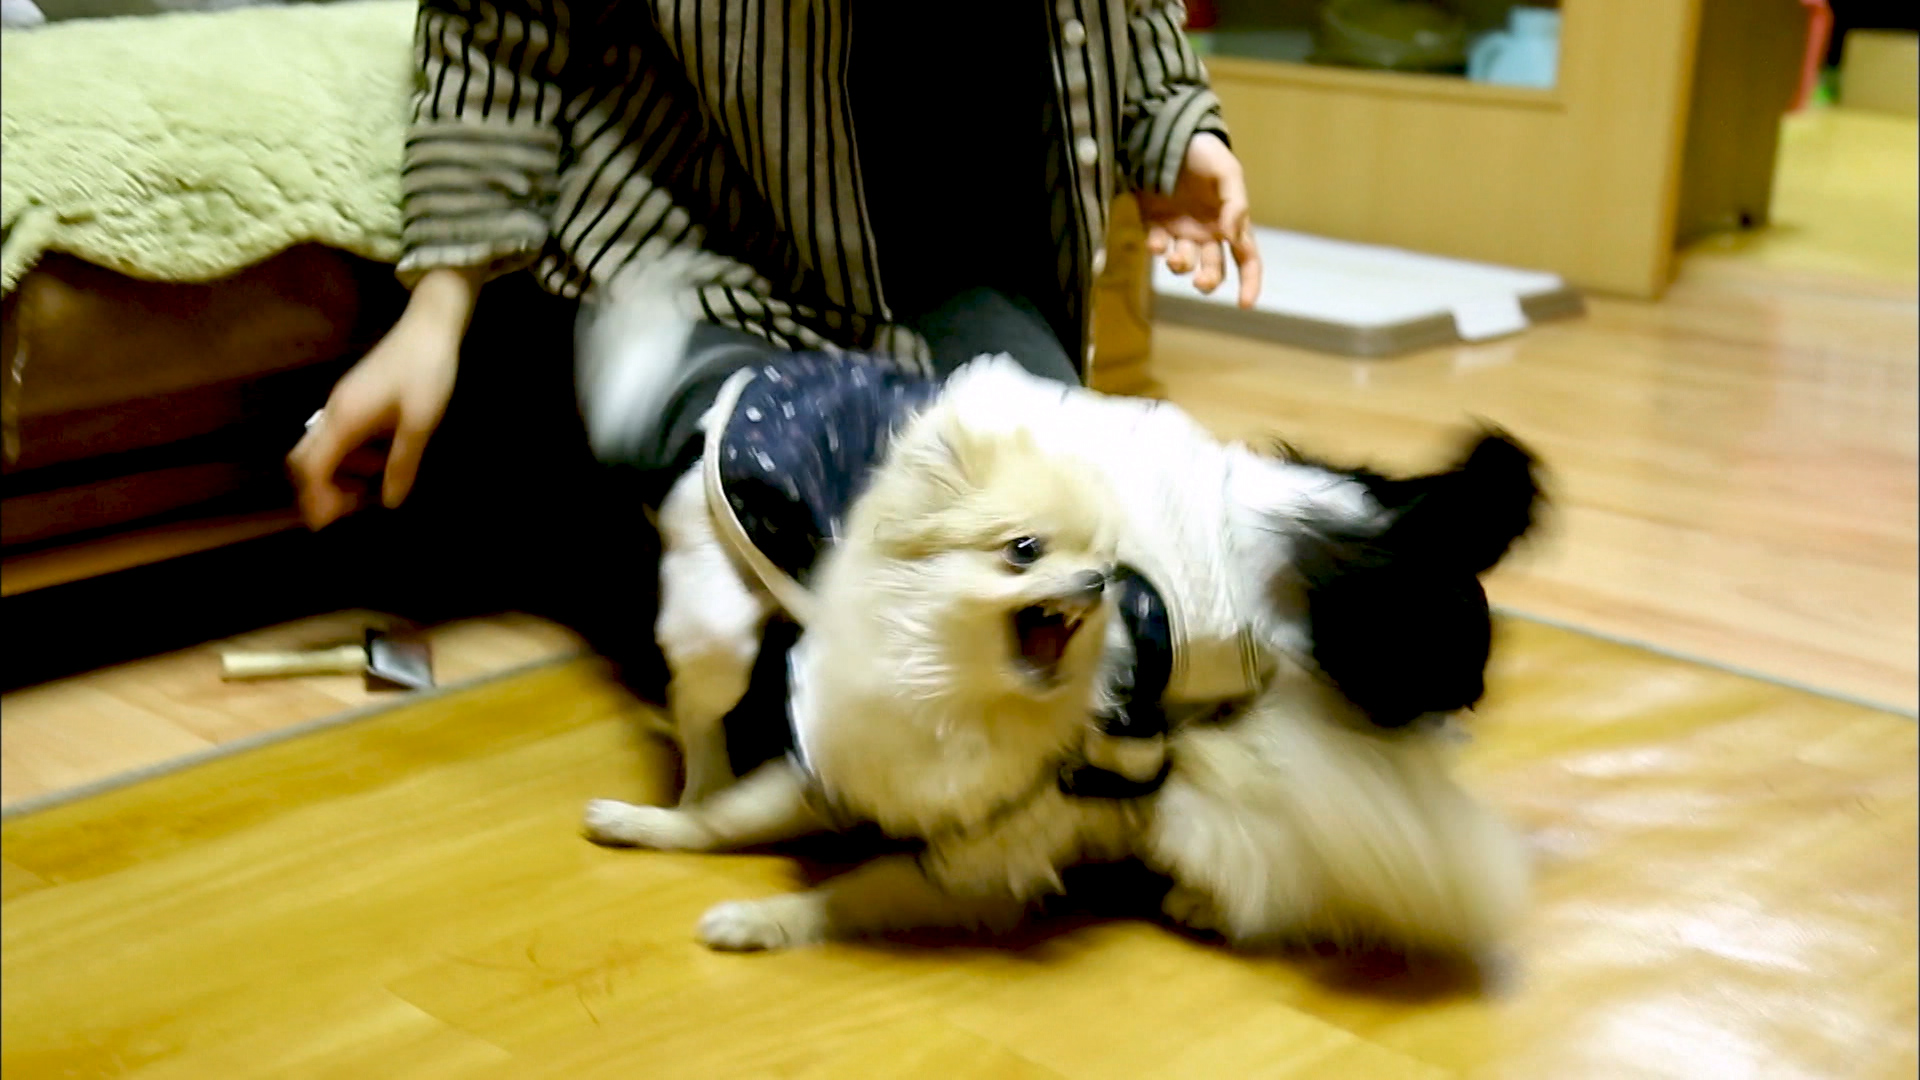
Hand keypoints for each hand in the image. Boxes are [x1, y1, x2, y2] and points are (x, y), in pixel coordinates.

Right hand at [286, 267, 482, 529]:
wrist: (429, 327)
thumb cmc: (428, 372)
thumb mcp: (421, 423)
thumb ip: (403, 464)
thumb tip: (390, 503)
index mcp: (344, 419)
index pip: (310, 468)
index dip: (313, 500)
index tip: (326, 526)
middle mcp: (333, 412)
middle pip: (304, 459)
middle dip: (317, 490)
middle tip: (346, 512)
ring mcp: (341, 403)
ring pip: (320, 449)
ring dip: (337, 475)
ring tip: (372, 489)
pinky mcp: (353, 399)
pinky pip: (338, 436)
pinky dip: (350, 457)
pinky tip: (380, 462)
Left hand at [1137, 132, 1262, 308]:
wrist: (1168, 135)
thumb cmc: (1204, 153)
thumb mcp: (1228, 172)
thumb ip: (1235, 204)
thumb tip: (1231, 237)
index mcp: (1231, 221)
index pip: (1247, 258)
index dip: (1249, 282)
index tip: (1245, 304)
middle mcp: (1208, 232)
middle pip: (1214, 269)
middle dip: (1209, 280)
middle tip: (1201, 281)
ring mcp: (1182, 230)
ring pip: (1184, 263)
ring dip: (1181, 265)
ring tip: (1176, 257)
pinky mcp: (1156, 224)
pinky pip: (1158, 246)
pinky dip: (1157, 249)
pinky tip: (1156, 242)